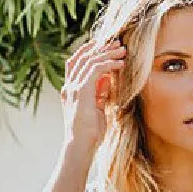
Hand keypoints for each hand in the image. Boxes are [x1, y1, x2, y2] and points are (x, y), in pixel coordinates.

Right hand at [60, 36, 126, 151]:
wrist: (80, 147)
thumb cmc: (90, 135)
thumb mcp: (97, 110)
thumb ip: (99, 94)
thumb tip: (107, 80)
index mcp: (70, 91)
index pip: (76, 63)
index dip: (89, 51)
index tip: (105, 46)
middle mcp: (69, 86)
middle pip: (82, 57)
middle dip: (101, 47)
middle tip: (118, 44)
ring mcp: (73, 88)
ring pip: (90, 60)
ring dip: (107, 53)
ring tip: (123, 51)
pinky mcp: (81, 91)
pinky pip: (95, 69)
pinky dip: (108, 63)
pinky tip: (120, 64)